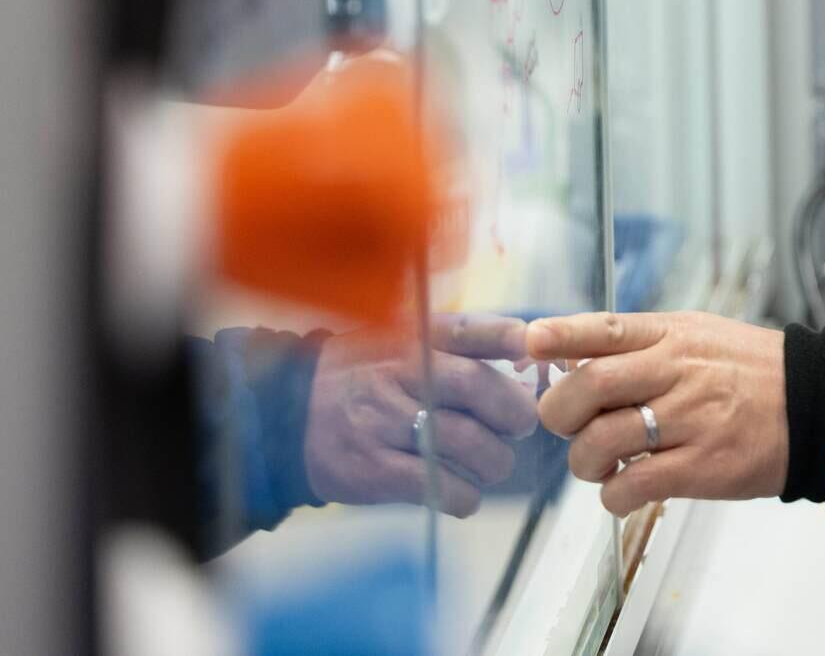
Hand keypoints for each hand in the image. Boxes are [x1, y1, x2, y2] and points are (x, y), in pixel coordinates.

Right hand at [303, 315, 540, 516]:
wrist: (287, 413)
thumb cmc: (363, 374)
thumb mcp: (403, 340)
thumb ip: (462, 342)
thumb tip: (527, 352)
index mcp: (412, 339)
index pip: (472, 329)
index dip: (511, 340)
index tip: (536, 358)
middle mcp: (400, 375)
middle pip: (479, 390)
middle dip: (514, 414)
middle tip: (519, 427)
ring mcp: (385, 422)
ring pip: (467, 443)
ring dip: (494, 461)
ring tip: (493, 464)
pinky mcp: (373, 469)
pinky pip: (438, 486)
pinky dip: (464, 495)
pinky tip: (465, 494)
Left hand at [528, 310, 788, 516]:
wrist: (818, 406)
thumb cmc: (754, 373)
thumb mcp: (702, 337)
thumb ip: (642, 345)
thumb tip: (572, 358)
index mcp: (676, 335)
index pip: (607, 328)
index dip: (561, 334)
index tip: (530, 342)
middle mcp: (680, 372)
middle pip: (591, 385)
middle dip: (560, 411)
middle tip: (566, 425)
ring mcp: (691, 419)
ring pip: (603, 440)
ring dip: (583, 461)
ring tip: (598, 465)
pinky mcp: (702, 466)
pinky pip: (633, 485)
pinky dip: (613, 495)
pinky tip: (624, 490)